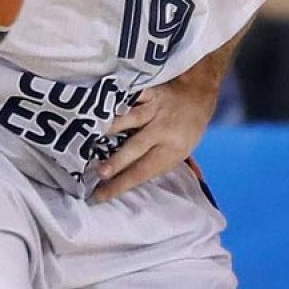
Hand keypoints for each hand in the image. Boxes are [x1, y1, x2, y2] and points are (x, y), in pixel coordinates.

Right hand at [91, 71, 221, 202]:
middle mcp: (164, 130)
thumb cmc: (186, 129)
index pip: (143, 172)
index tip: (99, 196)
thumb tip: (122, 182)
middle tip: (99, 172)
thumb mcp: (179, 153)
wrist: (199, 94)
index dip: (120, 185)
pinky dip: (115, 101)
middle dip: (117, 161)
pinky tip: (98, 106)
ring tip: (89, 137)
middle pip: (136, 148)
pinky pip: (131, 96)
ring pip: (129, 119)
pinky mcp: (149, 92)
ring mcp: (155, 109)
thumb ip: (154, 165)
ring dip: (109, 129)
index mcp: (172, 151)